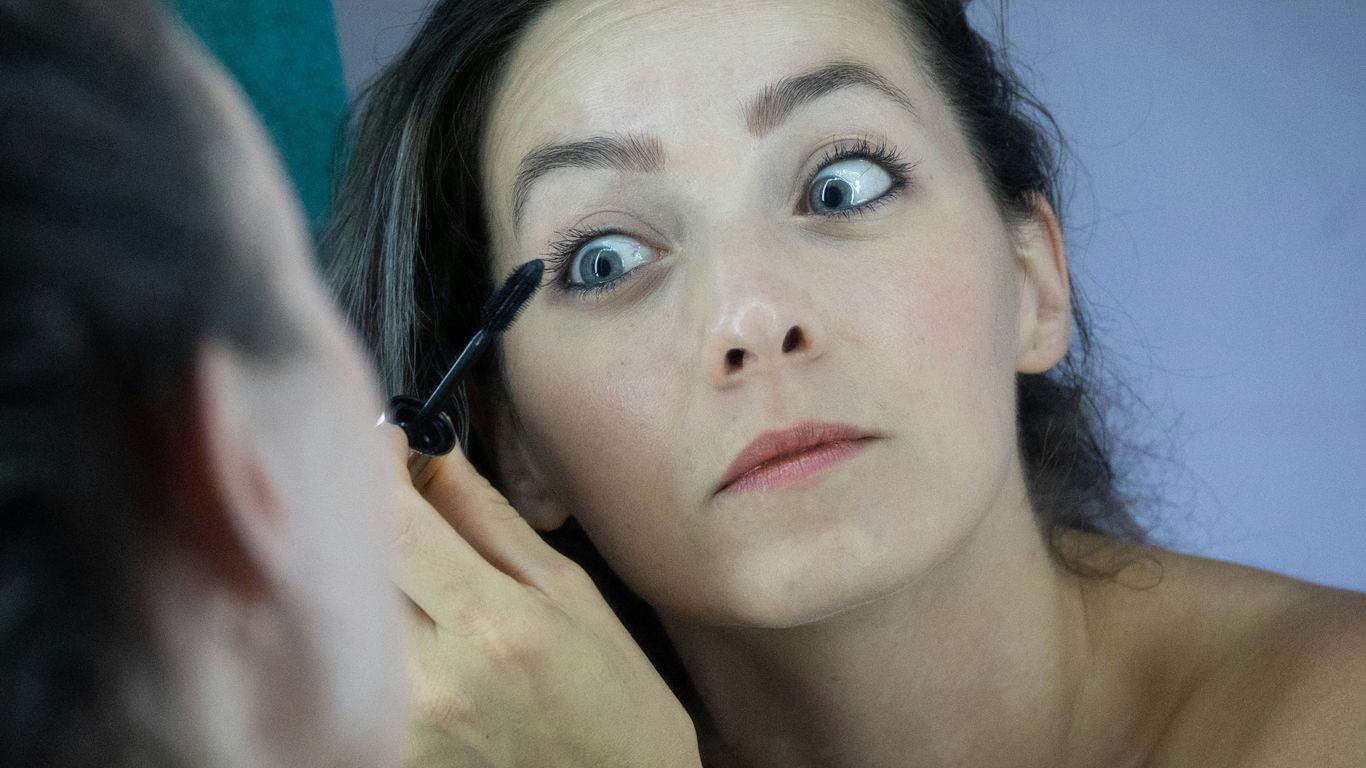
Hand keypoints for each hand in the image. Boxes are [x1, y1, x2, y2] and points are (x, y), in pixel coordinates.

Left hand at [381, 427, 701, 767]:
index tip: (387, 438)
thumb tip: (435, 458)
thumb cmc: (614, 700)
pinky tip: (397, 617)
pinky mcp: (388, 753)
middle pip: (350, 564)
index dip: (376, 462)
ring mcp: (402, 725)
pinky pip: (347, 668)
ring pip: (342, 613)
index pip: (396, 521)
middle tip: (389, 491)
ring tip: (402, 563)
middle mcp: (434, 678)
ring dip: (358, 569)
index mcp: (495, 624)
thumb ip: (493, 523)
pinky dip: (360, 628)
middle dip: (360, 511)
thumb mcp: (571, 594)